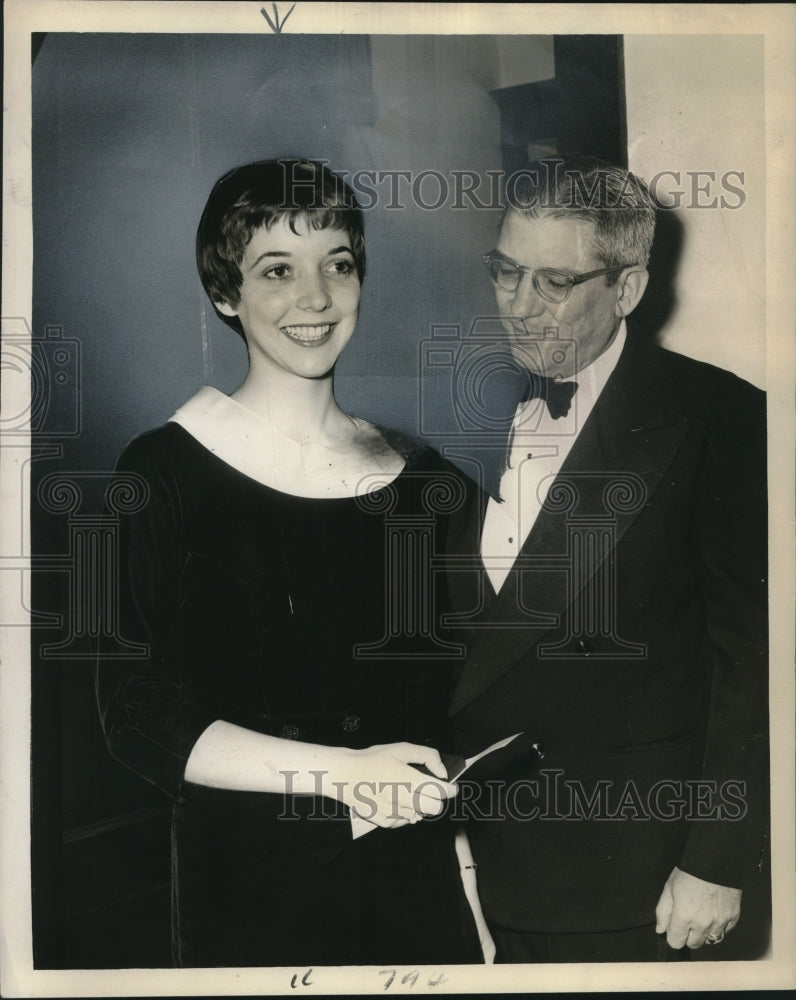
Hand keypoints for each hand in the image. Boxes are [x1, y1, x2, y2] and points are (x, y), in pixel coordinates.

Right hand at [328, 742, 457, 829]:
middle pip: (434, 809)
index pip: (440, 791)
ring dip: (418, 806)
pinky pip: (404, 822)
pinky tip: (396, 801)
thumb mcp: (400, 748)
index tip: (452, 787)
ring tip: (406, 793)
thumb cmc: (373, 759)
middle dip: (436, 799)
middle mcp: (401, 799)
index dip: (450, 790)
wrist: (344, 774)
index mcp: (407, 779)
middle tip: (429, 790)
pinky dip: (404, 814)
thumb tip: (442, 773)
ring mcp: (392, 813)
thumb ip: (427, 756)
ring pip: (420, 816)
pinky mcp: (383, 822)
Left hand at [655, 866, 741, 948]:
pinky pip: (725, 931)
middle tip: (688, 918)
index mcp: (683, 915)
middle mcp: (702, 923)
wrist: (715, 860)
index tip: (674, 927)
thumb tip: (661, 930)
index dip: (673, 935)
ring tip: (701, 914)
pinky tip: (713, 911)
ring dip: (704, 931)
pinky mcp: (733, 917)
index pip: (675, 942)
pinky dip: (719, 925)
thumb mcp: (669, 887)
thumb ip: (663, 911)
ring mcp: (719, 921)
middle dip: (688, 935)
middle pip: (693, 944)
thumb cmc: (690, 871)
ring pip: (710, 940)